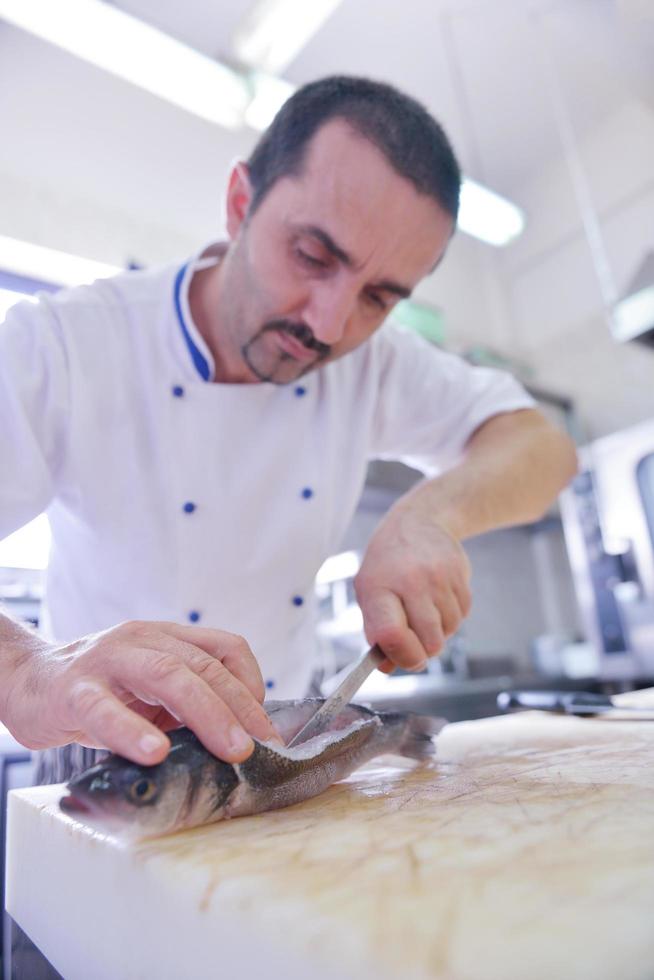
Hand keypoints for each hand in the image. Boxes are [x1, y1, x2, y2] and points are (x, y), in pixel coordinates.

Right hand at [2, 620, 280, 764]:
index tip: (266, 727)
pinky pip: (104, 709)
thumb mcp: (150, 692)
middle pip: (202, 665)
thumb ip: (187, 705)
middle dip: (237, 706)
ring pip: (165, 675)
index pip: (225, 648)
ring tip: (229, 749)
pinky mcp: (72, 690)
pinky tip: (154, 753)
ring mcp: (106, 661)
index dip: (252, 684)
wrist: (27, 682)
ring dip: (205, 713)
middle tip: (258, 746)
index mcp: (166, 639)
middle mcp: (141, 640)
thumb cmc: (99, 692)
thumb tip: (239, 741)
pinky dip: (132, 731)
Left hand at [354, 503, 471, 671]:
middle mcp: (410, 582)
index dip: (402, 656)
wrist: (418, 522)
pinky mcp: (460, 575)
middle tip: (413, 638)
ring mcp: (439, 577)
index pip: (392, 635)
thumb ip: (376, 631)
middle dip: (423, 650)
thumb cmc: (388, 565)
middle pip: (429, 642)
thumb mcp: (369, 591)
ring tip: (424, 608)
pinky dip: (451, 616)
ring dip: (438, 631)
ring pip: (449, 632)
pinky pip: (463, 616)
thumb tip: (389, 669)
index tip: (402, 659)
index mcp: (378, 588)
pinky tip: (438, 597)